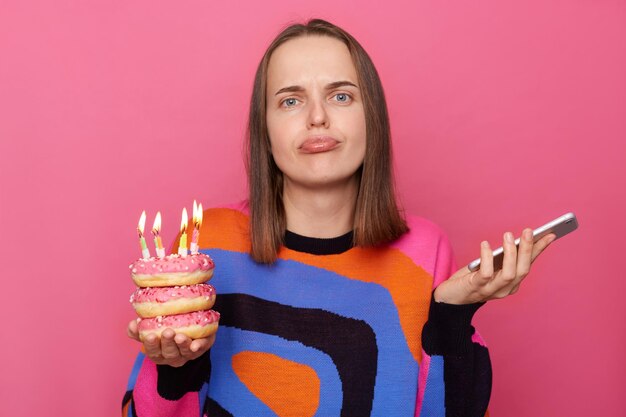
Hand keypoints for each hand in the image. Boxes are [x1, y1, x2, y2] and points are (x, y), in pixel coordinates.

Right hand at [127, 318, 216, 366]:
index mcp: (159, 353)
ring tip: (180, 336)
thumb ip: (140, 329)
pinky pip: (202, 348)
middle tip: (167, 332)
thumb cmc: (167, 328)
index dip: (151, 345)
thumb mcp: (152, 329)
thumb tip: (133, 324)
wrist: (192, 324)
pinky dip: (199, 346)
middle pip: (169, 353)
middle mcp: (173, 357)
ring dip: (182, 344)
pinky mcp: (202, 346)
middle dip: (168, 343)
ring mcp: (188, 354)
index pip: (153, 352)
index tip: (150, 335)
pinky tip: (196, 345)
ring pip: (185, 351)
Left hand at [434, 228, 556, 304]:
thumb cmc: (471, 278)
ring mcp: (491, 290)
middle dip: (528, 250)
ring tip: (508, 235)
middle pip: (522, 270)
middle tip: (528, 231)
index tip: (550, 234)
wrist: (450, 297)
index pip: (529, 264)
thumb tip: (517, 238)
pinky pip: (486, 274)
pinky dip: (487, 258)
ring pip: (509, 274)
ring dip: (511, 254)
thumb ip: (503, 256)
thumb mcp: (491, 265)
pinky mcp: (476, 288)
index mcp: (512, 283)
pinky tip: (486, 244)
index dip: (540, 249)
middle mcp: (505, 289)